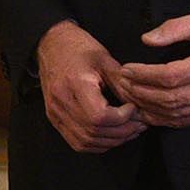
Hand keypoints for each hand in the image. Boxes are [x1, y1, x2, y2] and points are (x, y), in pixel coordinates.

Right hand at [35, 20, 144, 151]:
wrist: (50, 44)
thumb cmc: (77, 47)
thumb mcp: (104, 59)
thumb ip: (121, 83)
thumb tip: (139, 105)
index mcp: (74, 84)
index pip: (99, 116)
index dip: (121, 118)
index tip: (133, 108)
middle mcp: (61, 102)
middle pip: (94, 131)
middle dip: (122, 132)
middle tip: (139, 123)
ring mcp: (55, 113)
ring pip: (87, 142)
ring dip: (112, 141)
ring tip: (129, 130)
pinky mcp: (54, 119)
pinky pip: (77, 143)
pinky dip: (97, 144)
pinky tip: (111, 135)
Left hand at [114, 12, 189, 126]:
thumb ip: (175, 27)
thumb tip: (147, 40)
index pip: (170, 76)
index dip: (144, 75)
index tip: (127, 69)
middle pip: (170, 98)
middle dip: (141, 92)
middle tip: (122, 84)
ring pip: (176, 114)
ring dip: (149, 108)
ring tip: (130, 97)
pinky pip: (186, 121)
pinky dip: (164, 119)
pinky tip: (148, 111)